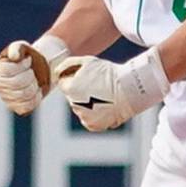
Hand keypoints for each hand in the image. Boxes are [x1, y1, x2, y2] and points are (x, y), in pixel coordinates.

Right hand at [0, 34, 68, 115]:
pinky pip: (28, 106)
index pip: (10, 70)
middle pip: (18, 83)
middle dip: (31, 76)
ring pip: (25, 94)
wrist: (38, 70)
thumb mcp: (22, 47)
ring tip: (34, 80)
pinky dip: (36, 97)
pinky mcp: (15, 107)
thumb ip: (17, 48)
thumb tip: (14, 56)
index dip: (24, 65)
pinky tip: (36, 90)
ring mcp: (4, 97)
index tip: (28, 61)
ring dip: (35, 86)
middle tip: (32, 72)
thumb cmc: (28, 57)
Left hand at [55, 47, 169, 131]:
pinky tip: (105, 105)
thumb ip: (67, 64)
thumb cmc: (109, 73)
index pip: (64, 83)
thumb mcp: (87, 61)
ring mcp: (83, 117)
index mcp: (70, 89)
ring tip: (103, 96)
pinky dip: (94, 114)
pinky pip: (88, 118)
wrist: (130, 90)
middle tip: (98, 85)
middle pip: (72, 97)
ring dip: (87, 103)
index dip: (75, 78)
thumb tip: (55, 72)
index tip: (89, 77)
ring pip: (80, 108)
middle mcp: (74, 105)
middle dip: (80, 91)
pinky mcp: (92, 126)